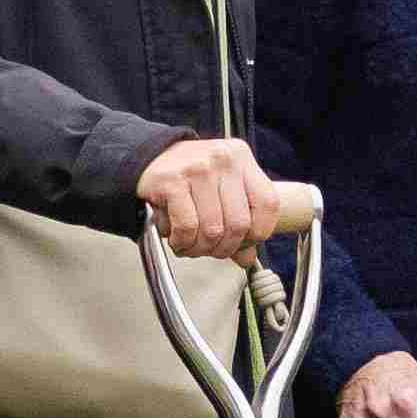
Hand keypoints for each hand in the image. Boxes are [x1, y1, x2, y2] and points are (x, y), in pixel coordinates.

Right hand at [135, 135, 292, 256]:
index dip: (258, 233)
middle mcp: (224, 159)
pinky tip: (177, 239)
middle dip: (224, 248)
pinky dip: (182, 242)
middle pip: (239, 224)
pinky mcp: (172, 181)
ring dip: (200, 248)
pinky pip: (187, 227)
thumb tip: (246, 259)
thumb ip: (237, 220)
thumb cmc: (189, 177)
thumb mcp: (220, 190)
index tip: (242, 242)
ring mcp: (199, 168)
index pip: (269, 205)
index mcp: (242, 158)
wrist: (148, 158)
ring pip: (213, 230)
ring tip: (190, 244)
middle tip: (210, 250)